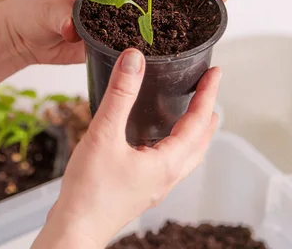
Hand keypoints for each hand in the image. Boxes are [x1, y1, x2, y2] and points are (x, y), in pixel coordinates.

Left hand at [4, 0, 227, 65]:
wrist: (28, 38)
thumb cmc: (37, 13)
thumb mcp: (49, 10)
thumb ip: (62, 15)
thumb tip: (70, 27)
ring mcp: (121, 16)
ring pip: (158, 12)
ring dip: (185, 14)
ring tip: (213, 16)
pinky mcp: (118, 38)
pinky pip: (145, 36)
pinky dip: (165, 39)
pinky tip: (185, 43)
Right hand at [32, 49, 221, 247]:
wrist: (75, 229)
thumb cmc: (89, 191)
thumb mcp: (104, 134)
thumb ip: (119, 95)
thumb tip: (134, 60)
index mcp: (167, 162)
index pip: (199, 122)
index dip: (208, 94)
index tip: (216, 72)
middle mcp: (168, 176)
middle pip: (201, 142)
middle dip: (208, 114)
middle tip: (208, 90)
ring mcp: (156, 186)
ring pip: (188, 155)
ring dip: (195, 132)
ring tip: (193, 114)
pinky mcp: (142, 189)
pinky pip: (171, 163)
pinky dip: (176, 145)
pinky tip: (158, 140)